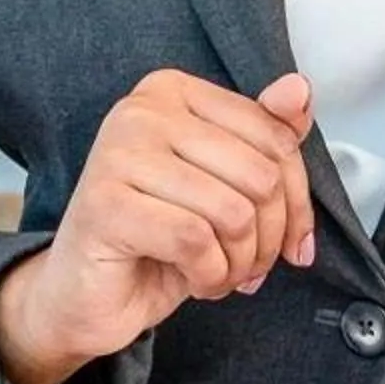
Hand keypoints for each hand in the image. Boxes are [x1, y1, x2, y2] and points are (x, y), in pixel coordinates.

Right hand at [0, 70, 317, 383]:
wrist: (85, 295)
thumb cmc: (157, 238)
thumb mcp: (226, 187)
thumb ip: (266, 137)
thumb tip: (299, 88)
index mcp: (172, 92)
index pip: (275, 136)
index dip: (298, 202)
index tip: (294, 243)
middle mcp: (141, 111)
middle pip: (260, 176)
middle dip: (268, 240)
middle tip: (246, 266)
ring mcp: (118, 153)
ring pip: (232, 212)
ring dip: (238, 264)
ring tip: (217, 274)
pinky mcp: (105, 203)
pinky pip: (195, 241)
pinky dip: (209, 276)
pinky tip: (193, 281)